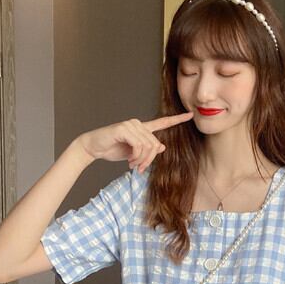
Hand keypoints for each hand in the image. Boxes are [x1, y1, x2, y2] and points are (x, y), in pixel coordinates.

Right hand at [76, 112, 193, 172]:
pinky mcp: (124, 129)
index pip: (162, 123)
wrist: (94, 148)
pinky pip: (139, 145)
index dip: (177, 119)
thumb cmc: (112, 149)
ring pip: (148, 146)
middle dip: (149, 160)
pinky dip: (136, 157)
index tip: (190, 115)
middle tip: (139, 168)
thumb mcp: (133, 153)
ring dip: (142, 160)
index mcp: (142, 129)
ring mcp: (131, 125)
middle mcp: (138, 124)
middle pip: (155, 144)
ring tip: (133, 165)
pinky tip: (129, 161)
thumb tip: (162, 147)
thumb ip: (148, 150)